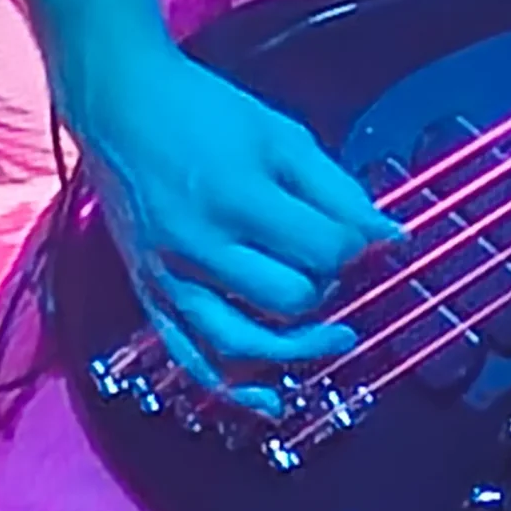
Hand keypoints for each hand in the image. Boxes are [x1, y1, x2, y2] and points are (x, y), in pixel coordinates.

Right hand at [66, 41, 400, 416]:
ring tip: (338, 338)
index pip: (322, 250)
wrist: (121, 106)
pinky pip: (193, 359)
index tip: (369, 238)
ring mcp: (171, 277)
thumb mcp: (281, 134)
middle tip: (338, 269)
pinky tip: (272, 403)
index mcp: (239, 196)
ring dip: (298, 351)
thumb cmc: (206, 113)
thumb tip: (389, 236)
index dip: (359, 248)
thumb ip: (337, 189)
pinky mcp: (151, 295)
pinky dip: (234, 391)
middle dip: (328, 289)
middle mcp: (202, 246)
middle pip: (289, 299)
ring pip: (244, 344)